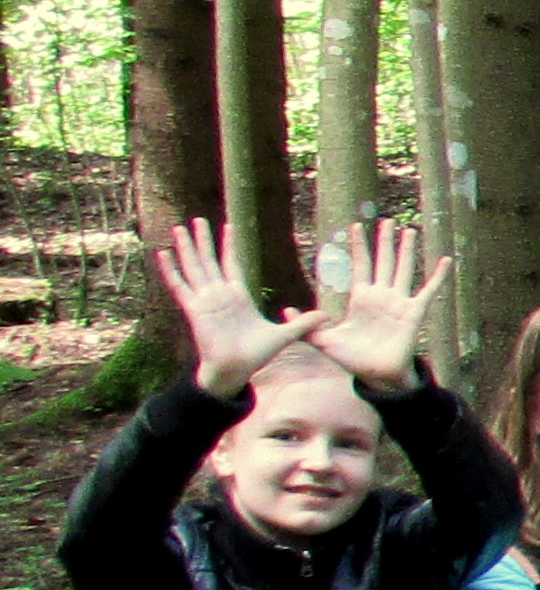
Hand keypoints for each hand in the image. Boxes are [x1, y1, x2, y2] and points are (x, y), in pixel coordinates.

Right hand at [151, 219, 324, 396]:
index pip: (232, 264)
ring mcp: (206, 300)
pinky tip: (163, 253)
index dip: (229, 246)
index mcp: (239, 297)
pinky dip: (171, 270)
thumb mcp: (283, 334)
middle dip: (204, 240)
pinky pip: (180, 286)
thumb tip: (327, 316)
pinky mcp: (195, 309)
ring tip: (178, 228)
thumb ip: (302, 323)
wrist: (236, 371)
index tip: (227, 226)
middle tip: (197, 219)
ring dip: (187, 248)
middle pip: (210, 260)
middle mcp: (220, 295)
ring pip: (194, 267)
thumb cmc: (255, 356)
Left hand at [309, 222, 449, 392]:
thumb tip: (285, 311)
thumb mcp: (324, 340)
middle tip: (387, 222)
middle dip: (384, 241)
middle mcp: (381, 296)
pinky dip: (438, 275)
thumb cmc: (352, 358)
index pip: (360, 266)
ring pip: (404, 269)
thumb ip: (306, 325)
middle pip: (383, 261)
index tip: (356, 226)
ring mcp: (399, 302)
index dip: (359, 247)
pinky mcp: (414, 311)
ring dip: (407, 251)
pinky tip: (446, 260)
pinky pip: (429, 290)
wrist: (376, 374)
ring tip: (410, 231)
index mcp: (361, 299)